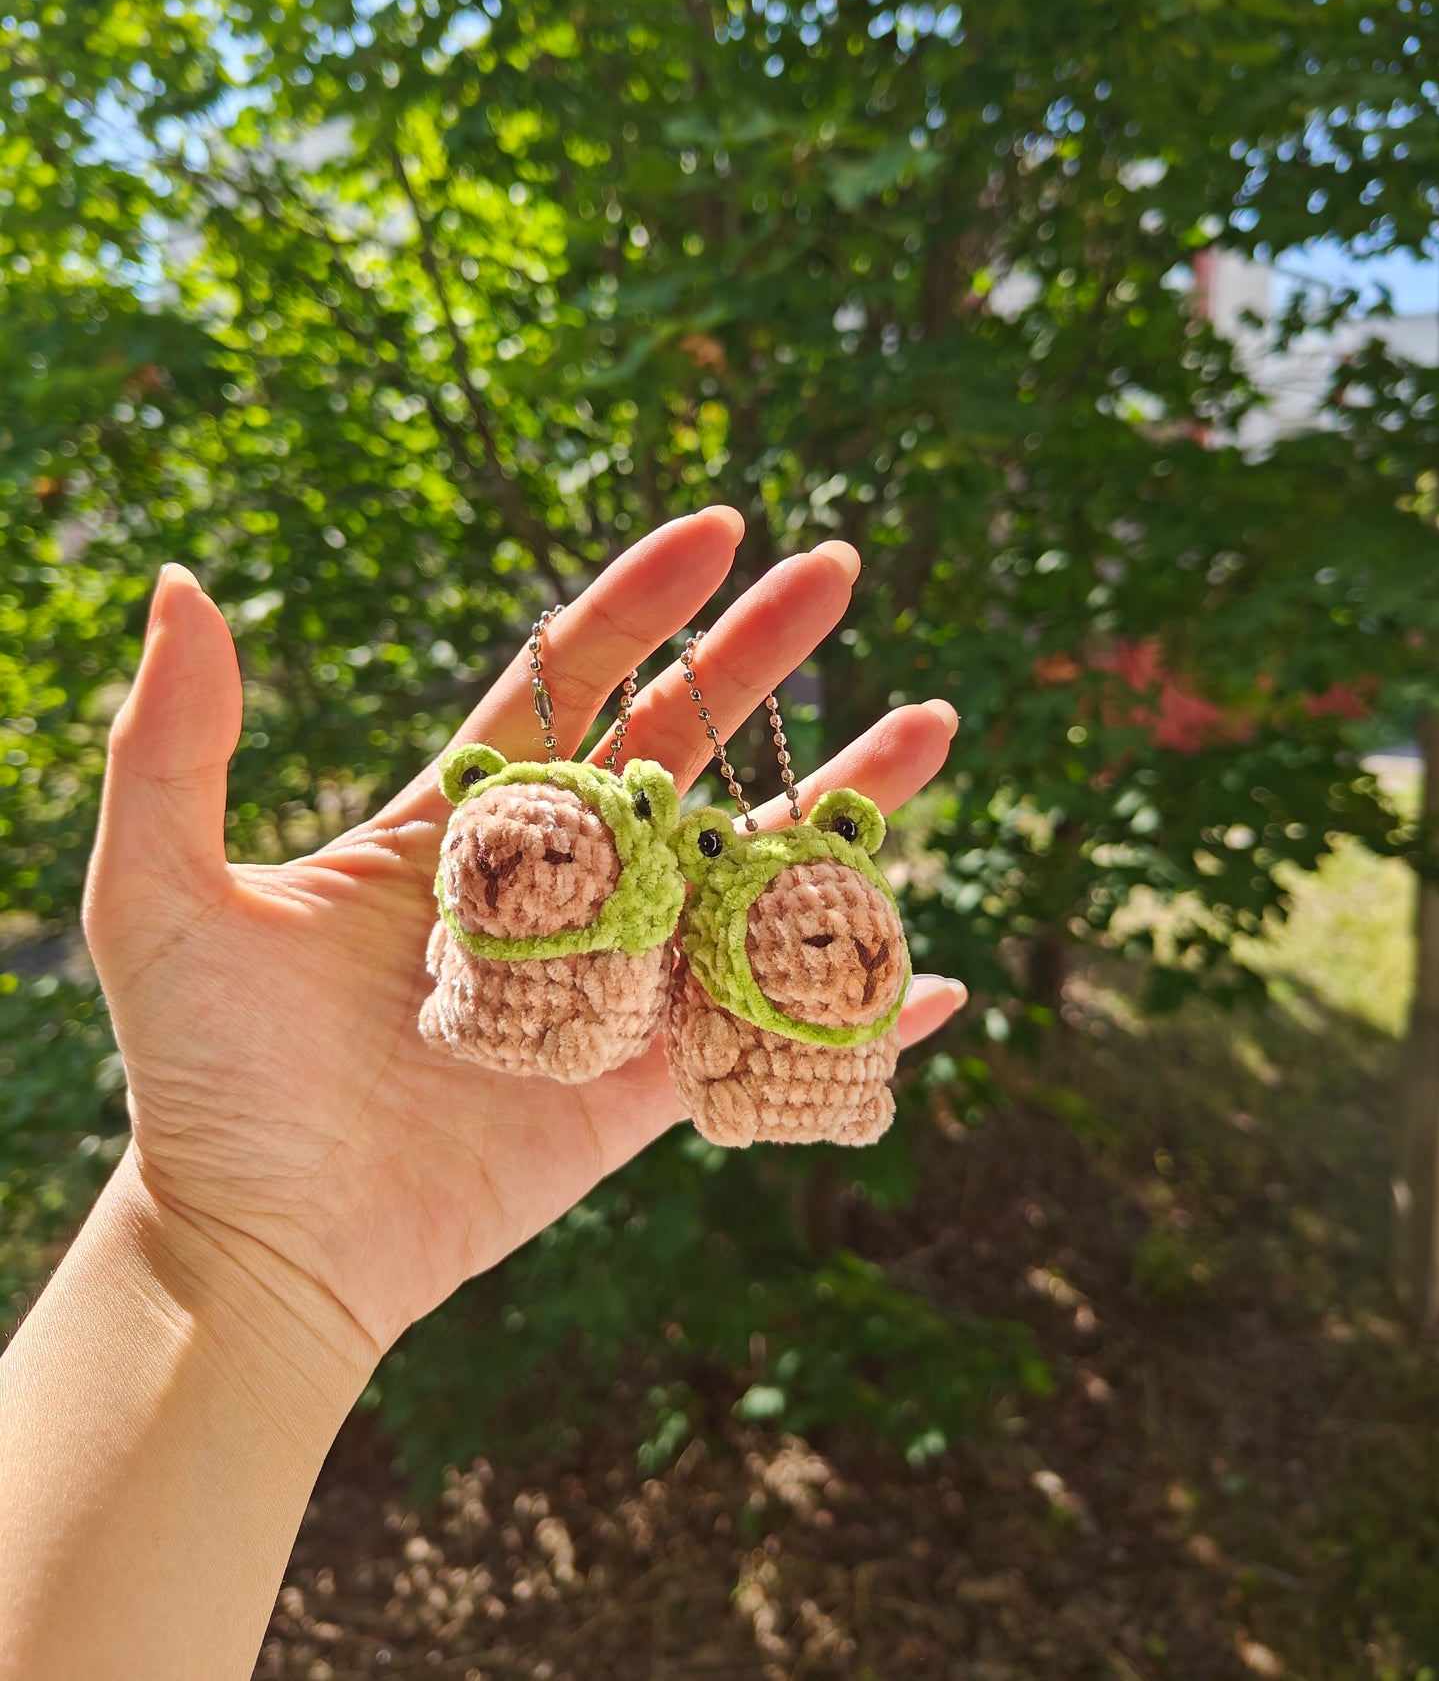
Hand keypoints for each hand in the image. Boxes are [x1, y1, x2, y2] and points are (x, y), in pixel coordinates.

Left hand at [83, 510, 963, 1364]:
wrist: (260, 1248)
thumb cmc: (207, 1078)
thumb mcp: (161, 896)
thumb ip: (175, 744)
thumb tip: (181, 586)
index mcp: (463, 826)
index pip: (573, 683)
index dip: (645, 601)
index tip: (719, 529)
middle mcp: (553, 888)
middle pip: (686, 749)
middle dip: (765, 659)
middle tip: (841, 571)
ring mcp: (610, 984)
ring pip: (748, 874)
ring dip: (845, 803)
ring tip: (935, 724)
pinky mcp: (642, 1090)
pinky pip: (767, 1037)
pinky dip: (857, 1015)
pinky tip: (938, 976)